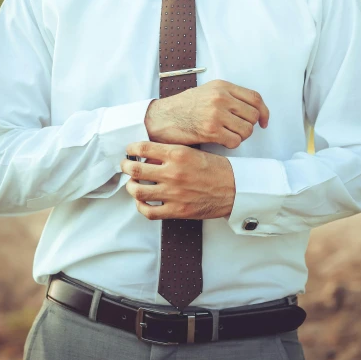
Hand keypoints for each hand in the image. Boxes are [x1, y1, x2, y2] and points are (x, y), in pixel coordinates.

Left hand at [121, 141, 235, 219]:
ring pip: (138, 191)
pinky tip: (142, 202)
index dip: (132, 148)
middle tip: (125, 165)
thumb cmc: (216, 168)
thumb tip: (149, 157)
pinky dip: (141, 207)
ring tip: (132, 184)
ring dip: (131, 187)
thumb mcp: (193, 152)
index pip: (143, 148)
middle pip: (135, 170)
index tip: (130, 150)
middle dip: (125, 166)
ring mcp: (173, 193)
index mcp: (178, 154)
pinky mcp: (177, 210)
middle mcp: (172, 173)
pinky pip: (149, 211)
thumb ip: (171, 153)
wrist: (235, 188)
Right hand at [144, 79, 268, 148]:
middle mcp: (221, 97)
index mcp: (222, 86)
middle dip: (250, 126)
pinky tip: (221, 141)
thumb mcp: (207, 92)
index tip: (263, 122)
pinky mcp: (211, 130)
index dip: (264, 112)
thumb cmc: (183, 107)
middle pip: (253, 115)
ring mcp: (216, 113)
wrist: (161, 118)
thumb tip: (252, 108)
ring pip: (246, 130)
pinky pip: (235, 141)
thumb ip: (228, 96)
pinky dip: (231, 144)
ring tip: (228, 135)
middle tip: (239, 131)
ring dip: (240, 137)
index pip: (255, 98)